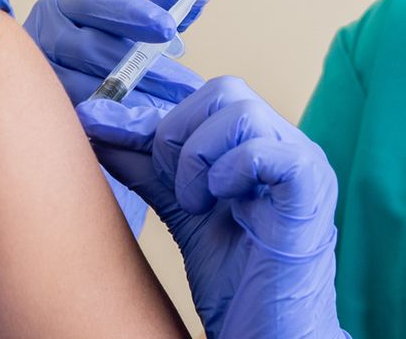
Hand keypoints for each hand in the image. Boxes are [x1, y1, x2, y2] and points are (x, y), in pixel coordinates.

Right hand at [24, 0, 209, 230]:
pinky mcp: (43, 114)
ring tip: (175, 113)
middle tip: (189, 87)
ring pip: (86, 89)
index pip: (96, 3)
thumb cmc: (103, 49)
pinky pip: (81, 121)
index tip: (170, 28)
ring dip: (136, 102)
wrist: (53, 90)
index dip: (134, 14)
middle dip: (148, 70)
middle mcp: (43, 37)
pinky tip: (147, 134)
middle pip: (95, 51)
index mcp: (63, 6)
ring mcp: (38, 77)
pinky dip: (116, 126)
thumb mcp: (131, 23)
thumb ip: (164, 2)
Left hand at [79, 77, 345, 338]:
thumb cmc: (235, 277)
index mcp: (259, 142)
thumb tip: (95, 123)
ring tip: (197, 204)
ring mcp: (303, 162)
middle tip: (176, 187)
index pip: (206, 96)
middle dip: (179, 134)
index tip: (106, 130)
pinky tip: (219, 206)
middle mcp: (285, 143)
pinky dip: (228, 172)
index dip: (155, 115)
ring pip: (240, 111)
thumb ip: (146, 165)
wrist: (267, 331)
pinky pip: (264, 151)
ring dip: (200, 157)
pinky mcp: (310, 190)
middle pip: (224, 90)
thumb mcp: (180, 208)